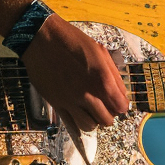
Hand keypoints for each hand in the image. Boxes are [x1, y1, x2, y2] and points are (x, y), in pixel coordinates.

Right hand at [21, 14, 129, 130]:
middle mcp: (87, 92)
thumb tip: (121, 93)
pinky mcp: (56, 103)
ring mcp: (70, 100)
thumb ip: (113, 74)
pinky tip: (79, 113)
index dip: (121, 105)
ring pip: (89, 126)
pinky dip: (78, 123)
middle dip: (109, 114)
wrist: (42, 38)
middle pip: (107, 119)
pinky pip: (71, 124)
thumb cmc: (72, 40)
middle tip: (106, 106)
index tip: (119, 102)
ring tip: (92, 110)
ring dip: (94, 120)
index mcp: (101, 78)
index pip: (120, 106)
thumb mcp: (100, 51)